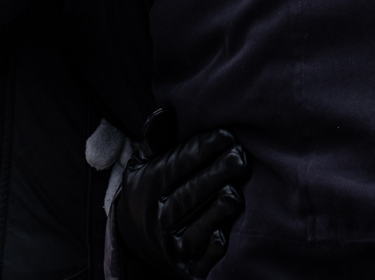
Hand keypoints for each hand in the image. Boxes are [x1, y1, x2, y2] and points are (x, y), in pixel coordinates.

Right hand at [115, 110, 250, 279]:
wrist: (134, 243)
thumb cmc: (148, 192)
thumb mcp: (141, 166)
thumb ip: (154, 140)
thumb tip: (165, 111)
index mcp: (147, 187)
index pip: (175, 166)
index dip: (201, 149)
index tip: (227, 135)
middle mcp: (157, 218)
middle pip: (188, 195)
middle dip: (214, 176)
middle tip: (240, 158)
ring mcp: (171, 245)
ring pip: (195, 228)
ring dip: (216, 211)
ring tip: (235, 192)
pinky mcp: (186, 267)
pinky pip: (199, 260)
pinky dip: (209, 250)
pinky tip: (222, 236)